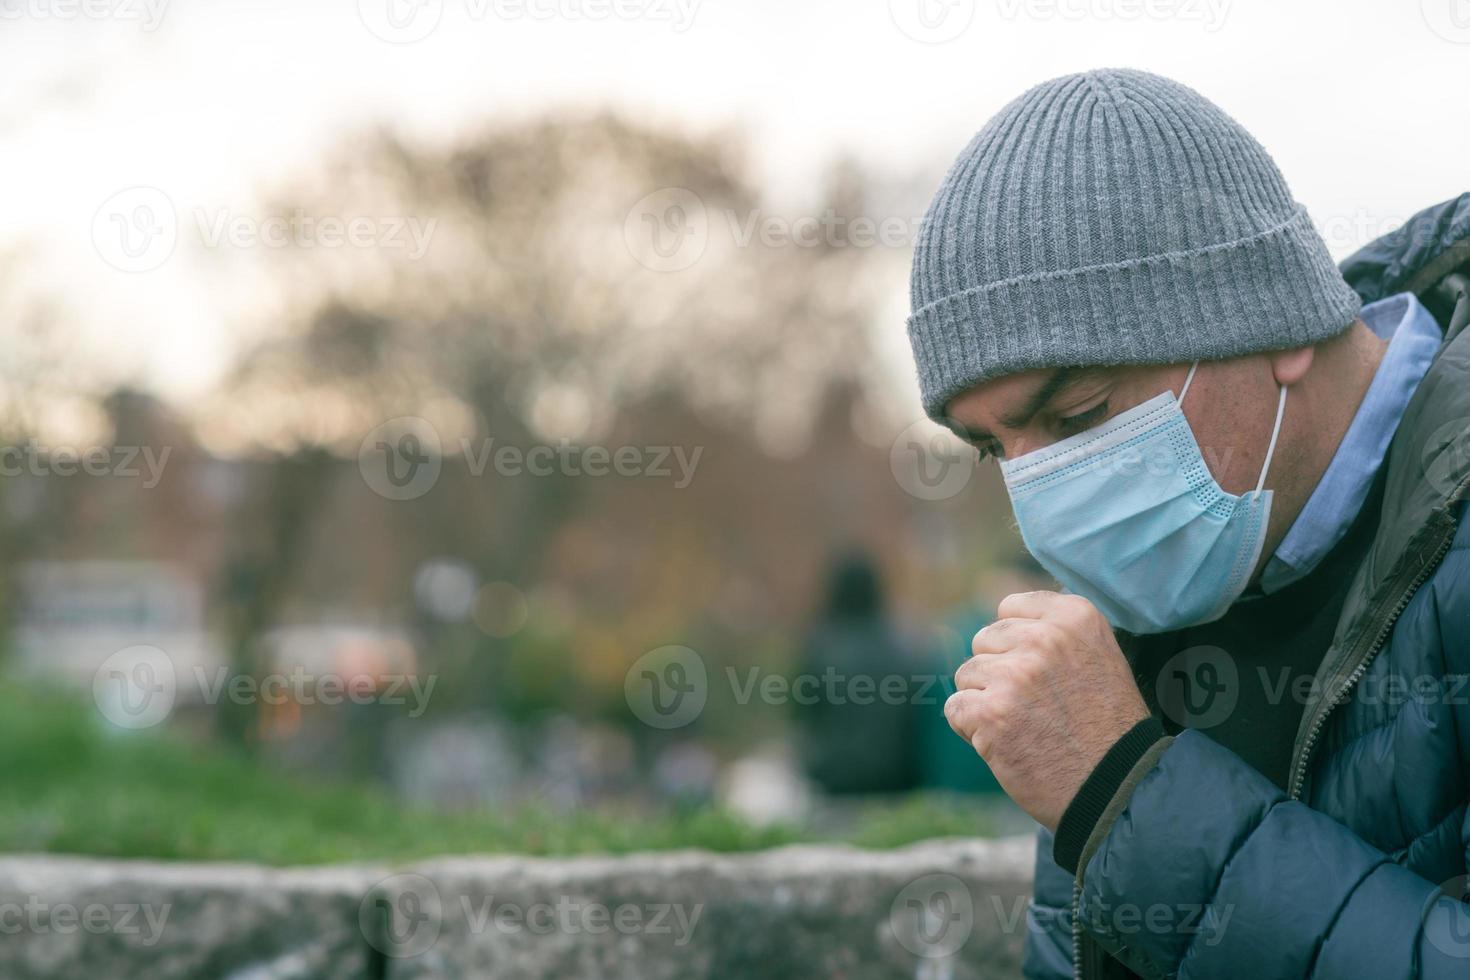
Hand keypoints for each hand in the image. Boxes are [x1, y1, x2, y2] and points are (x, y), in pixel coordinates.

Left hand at [944, 591, 1148, 830]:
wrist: (1116, 788)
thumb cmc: (1106, 727)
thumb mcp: (1097, 656)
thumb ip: (1053, 630)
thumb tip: (1002, 614)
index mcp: (1074, 617)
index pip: (1010, 607)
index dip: (1016, 644)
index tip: (1040, 672)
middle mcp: (1044, 638)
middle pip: (984, 640)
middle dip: (999, 672)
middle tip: (1035, 706)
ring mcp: (1016, 675)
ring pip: (967, 675)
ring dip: (986, 702)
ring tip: (1025, 726)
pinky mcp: (991, 713)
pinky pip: (955, 708)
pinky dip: (972, 729)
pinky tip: (1007, 743)